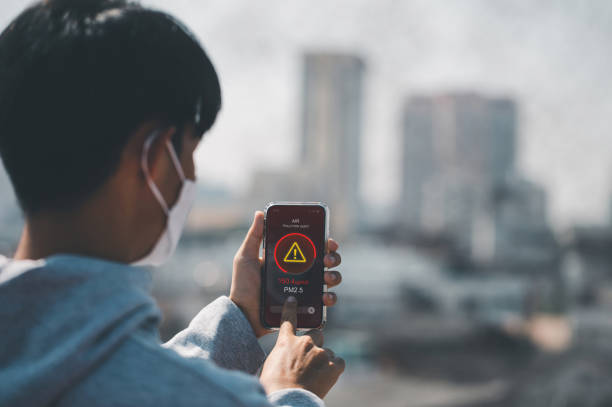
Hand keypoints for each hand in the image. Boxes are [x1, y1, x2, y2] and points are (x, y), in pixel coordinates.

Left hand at [230, 211, 342, 337]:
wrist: (244, 315)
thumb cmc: (243, 285)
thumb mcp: (246, 257)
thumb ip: (254, 236)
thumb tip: (260, 213)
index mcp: (290, 259)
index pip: (313, 247)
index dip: (325, 242)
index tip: (328, 241)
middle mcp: (301, 273)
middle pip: (326, 262)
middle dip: (333, 258)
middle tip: (326, 260)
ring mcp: (305, 290)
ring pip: (330, 280)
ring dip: (335, 276)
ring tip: (327, 277)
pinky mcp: (306, 306)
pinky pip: (325, 302)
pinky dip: (330, 298)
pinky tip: (325, 297)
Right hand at [260, 297, 344, 397]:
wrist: (288, 399)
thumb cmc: (274, 386)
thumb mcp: (270, 365)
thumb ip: (282, 355)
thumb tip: (288, 359)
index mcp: (287, 341)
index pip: (289, 319)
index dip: (291, 309)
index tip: (293, 301)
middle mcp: (306, 342)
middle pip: (316, 333)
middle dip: (315, 343)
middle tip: (310, 358)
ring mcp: (321, 353)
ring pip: (327, 351)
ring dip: (323, 359)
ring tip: (315, 375)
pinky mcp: (334, 365)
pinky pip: (339, 361)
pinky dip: (335, 368)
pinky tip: (327, 377)